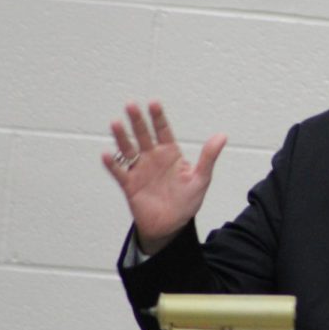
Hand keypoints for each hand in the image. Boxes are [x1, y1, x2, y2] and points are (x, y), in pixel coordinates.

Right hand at [102, 101, 226, 254]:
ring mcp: (140, 170)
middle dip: (137, 120)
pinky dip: (112, 164)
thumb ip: (208, 157)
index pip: (163, 130)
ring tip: (115, 123)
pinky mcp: (130, 185)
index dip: (158, 117)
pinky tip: (106, 154)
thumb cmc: (187, 202)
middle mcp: (152, 157)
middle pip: (143, 135)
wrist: (171, 226)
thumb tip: (222, 135)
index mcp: (170, 153)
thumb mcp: (201, 179)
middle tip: (131, 105)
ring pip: (128, 149)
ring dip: (121, 137)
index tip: (153, 103)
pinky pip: (119, 172)